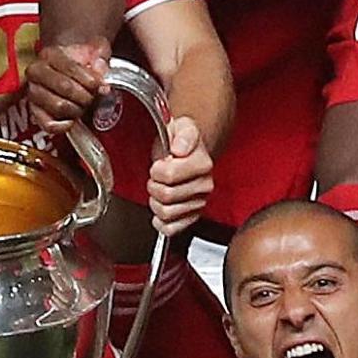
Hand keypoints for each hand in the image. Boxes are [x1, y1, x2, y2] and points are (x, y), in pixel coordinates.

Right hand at [24, 39, 110, 132]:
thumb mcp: (94, 51)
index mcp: (49, 54)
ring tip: (84, 106)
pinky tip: (73, 120)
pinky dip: (63, 126)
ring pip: (58, 106)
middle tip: (94, 97)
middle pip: (64, 87)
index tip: (101, 86)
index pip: (70, 68)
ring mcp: (34, 92)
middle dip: (85, 95)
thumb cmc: (82, 58)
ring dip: (77, 110)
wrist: (71, 63)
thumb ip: (99, 60)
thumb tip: (100, 72)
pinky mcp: (35, 112)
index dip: (90, 80)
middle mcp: (37, 72)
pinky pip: (47, 124)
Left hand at [146, 115, 212, 235]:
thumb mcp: (181, 128)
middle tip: (156, 177)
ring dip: (155, 202)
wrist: (186, 152)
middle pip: (166, 196)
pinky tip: (159, 211)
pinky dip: (161, 222)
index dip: (156, 170)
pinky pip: (172, 229)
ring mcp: (198, 203)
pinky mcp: (192, 217)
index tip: (158, 164)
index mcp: (203, 164)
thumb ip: (182, 135)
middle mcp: (204, 186)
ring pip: (166, 214)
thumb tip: (179, 148)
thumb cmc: (180, 142)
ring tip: (159, 190)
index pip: (169, 176)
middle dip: (154, 185)